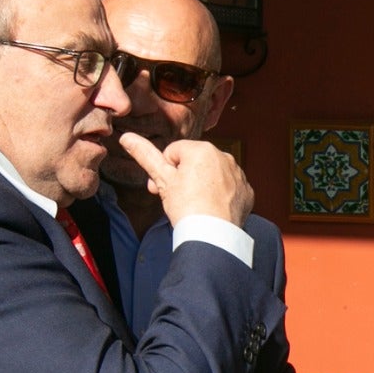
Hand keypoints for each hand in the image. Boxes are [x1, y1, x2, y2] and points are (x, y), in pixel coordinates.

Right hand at [118, 135, 252, 227]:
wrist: (213, 235)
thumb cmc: (187, 207)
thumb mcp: (162, 179)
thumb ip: (145, 155)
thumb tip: (127, 137)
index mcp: (202, 149)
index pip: (174, 152)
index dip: (165, 171)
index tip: (164, 187)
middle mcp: (224, 157)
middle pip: (194, 163)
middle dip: (184, 177)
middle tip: (178, 198)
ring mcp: (238, 174)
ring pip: (212, 175)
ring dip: (202, 185)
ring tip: (196, 204)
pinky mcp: (246, 192)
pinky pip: (229, 189)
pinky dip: (220, 196)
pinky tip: (212, 209)